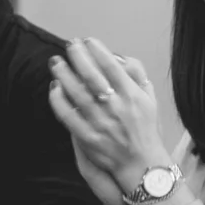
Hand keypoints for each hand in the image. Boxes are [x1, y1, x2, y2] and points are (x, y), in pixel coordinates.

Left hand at [49, 39, 168, 195]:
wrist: (142, 163)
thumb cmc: (145, 128)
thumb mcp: (150, 98)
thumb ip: (137, 75)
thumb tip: (118, 57)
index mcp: (131, 95)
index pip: (111, 65)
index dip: (96, 50)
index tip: (87, 40)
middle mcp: (116, 107)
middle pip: (91, 75)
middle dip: (78, 56)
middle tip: (69, 45)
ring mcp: (101, 123)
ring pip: (77, 93)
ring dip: (64, 75)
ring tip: (56, 62)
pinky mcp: (88, 138)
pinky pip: (68, 116)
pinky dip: (59, 101)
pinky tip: (54, 89)